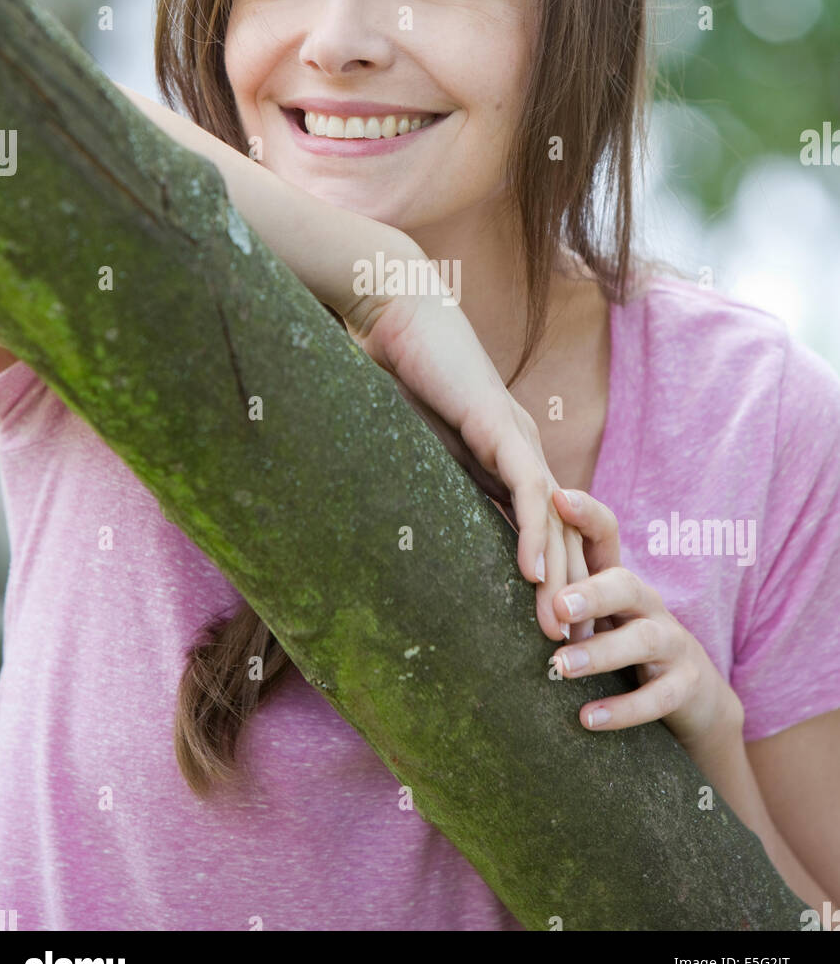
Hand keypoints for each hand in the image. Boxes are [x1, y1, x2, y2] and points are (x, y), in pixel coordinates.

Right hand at [344, 286, 590, 642]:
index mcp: (504, 461)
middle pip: (558, 535)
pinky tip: (536, 575)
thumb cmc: (400, 370)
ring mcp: (517, 440)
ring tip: (559, 631)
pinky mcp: (499, 427)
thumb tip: (392, 522)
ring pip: (552, 521)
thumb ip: (420, 480)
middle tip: (571, 651)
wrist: (400, 312)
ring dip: (558, 579)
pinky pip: (525, 490)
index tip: (546, 629)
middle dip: (566, 594)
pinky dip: (534, 533)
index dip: (547, 580)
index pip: (537, 531)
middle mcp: (523, 453)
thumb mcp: (413, 443)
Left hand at [548, 488, 743, 749]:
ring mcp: (672, 644)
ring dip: (600, 653)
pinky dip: (622, 709)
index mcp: (621, 583)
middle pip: (625, 585)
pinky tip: (586, 718)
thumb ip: (559, 594)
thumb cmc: (624, 646)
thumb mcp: (598, 617)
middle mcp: (648, 605)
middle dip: (592, 592)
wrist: (693, 696)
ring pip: (642, 640)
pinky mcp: (685, 686)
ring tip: (562, 665)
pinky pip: (657, 697)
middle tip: (557, 605)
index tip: (556, 498)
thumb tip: (485, 569)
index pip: (608, 536)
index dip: (586, 515)